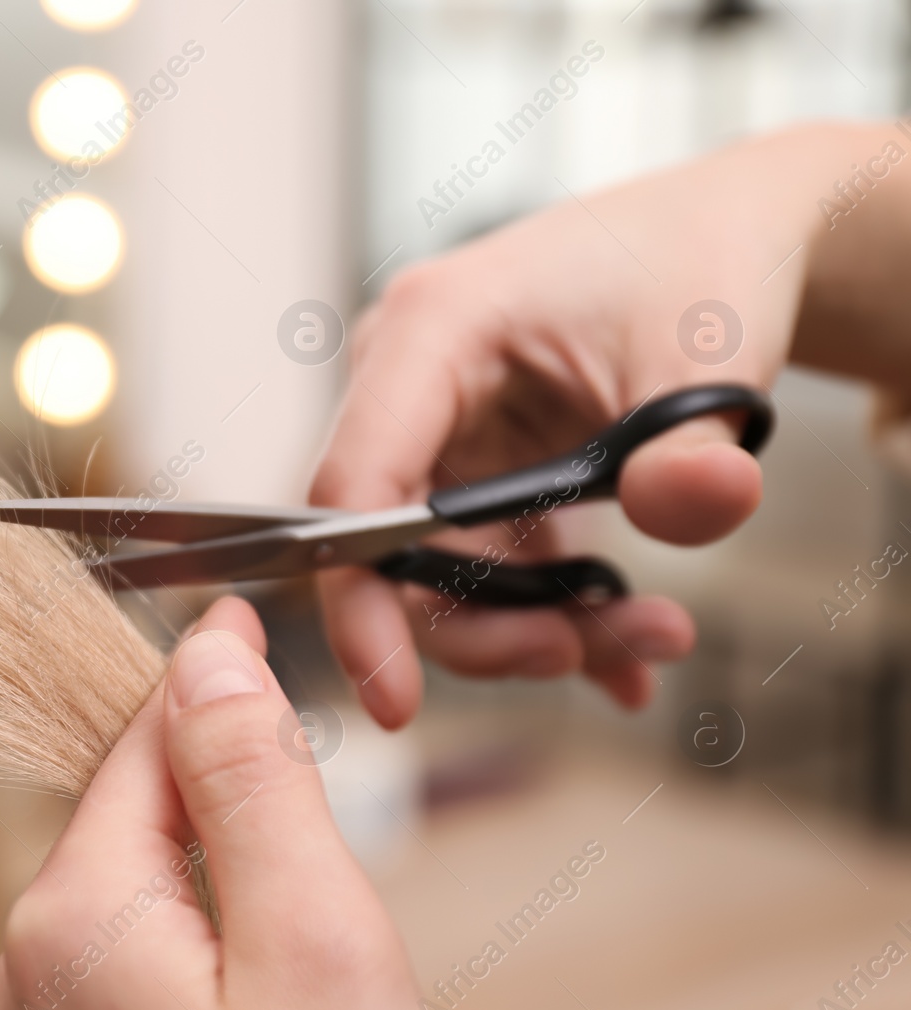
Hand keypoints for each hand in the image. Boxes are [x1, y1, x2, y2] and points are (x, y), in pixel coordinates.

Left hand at [0, 597, 441, 1009]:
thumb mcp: (313, 942)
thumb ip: (253, 788)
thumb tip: (206, 659)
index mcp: (70, 921)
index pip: (141, 747)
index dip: (208, 684)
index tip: (241, 616)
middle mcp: (19, 979)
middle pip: (131, 824)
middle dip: (216, 801)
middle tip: (312, 831)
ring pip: (132, 902)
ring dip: (204, 884)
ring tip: (295, 944)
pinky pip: (124, 978)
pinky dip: (188, 959)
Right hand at [312, 123, 895, 726]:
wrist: (721, 241)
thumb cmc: (696, 264)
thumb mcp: (710, 356)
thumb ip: (693, 450)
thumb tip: (698, 508)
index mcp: (433, 331)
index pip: (354, 488)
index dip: (360, 602)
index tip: (395, 701)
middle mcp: (407, 383)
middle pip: (391, 552)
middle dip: (486, 628)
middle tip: (585, 654)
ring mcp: (434, 429)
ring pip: (439, 574)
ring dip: (535, 627)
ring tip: (650, 634)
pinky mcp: (469, 467)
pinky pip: (482, 565)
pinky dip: (551, 611)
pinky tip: (623, 632)